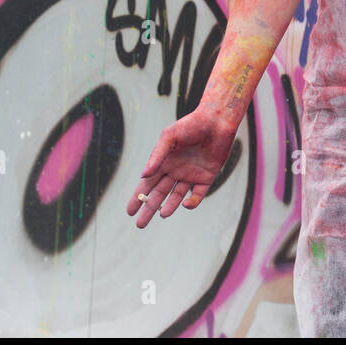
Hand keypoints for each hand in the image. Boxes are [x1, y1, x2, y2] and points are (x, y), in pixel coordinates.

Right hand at [127, 110, 236, 227]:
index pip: (147, 184)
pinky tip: (186, 204)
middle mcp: (175, 170)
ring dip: (169, 207)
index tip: (129, 212)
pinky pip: (198, 194)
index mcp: (163, 162)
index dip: (138, 198)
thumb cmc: (190, 125)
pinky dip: (192, 202)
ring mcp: (191, 175)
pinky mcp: (206, 177)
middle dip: (149, 208)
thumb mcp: (169, 137)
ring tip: (162, 215)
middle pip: (159, 194)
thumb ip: (157, 156)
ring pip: (176, 197)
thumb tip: (143, 176)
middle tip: (140, 224)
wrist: (216, 120)